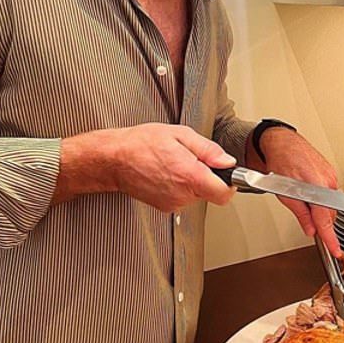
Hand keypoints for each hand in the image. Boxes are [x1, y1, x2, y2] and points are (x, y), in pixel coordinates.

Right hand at [55, 124, 236, 211]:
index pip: (224, 194)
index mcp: (190, 176)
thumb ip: (208, 150)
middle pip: (210, 192)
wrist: (114, 159)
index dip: (230, 183)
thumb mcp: (180, 135)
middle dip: (207, 177)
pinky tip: (166, 173)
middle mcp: (183, 194)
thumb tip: (227, 161)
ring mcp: (173, 203)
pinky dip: (180, 187)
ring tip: (175, 164)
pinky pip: (182, 198)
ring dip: (192, 181)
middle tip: (191, 159)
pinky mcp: (165, 207)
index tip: (227, 174)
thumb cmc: (141, 144)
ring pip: (196, 195)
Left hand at [253, 128, 340, 256]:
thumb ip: (301, 214)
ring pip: (328, 203)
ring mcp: (331, 176)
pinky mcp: (330, 173)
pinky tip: (307, 189)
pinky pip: (329, 193)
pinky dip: (319, 197)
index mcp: (317, 186)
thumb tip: (310, 230)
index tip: (335, 250)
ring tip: (300, 195)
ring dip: (317, 206)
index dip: (330, 237)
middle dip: (318, 219)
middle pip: (328, 213)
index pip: (325, 219)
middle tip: (304, 217)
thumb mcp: (284, 194)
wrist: (282, 141)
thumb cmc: (281, 161)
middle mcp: (328, 180)